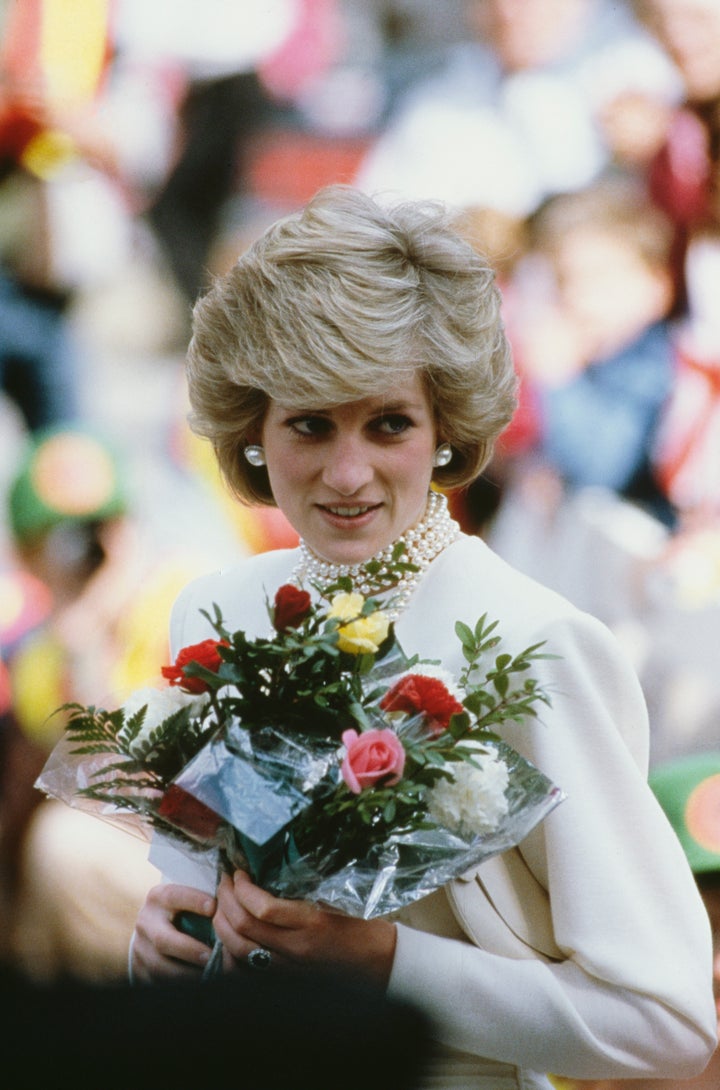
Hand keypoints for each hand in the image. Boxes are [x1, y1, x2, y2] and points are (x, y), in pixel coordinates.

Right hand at [131, 882, 216, 982]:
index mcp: (158, 897)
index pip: (174, 896)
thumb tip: (230, 906)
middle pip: (164, 940)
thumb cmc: (179, 909)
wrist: (149, 930)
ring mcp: (141, 948)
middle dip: (190, 950)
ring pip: (161, 968)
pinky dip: (183, 983)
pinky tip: (202, 982)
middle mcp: (147, 922)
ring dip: (188, 974)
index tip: (214, 907)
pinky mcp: (141, 970)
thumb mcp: (184, 899)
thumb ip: (202, 901)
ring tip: (212, 974)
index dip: (194, 901)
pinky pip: (160, 981)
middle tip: (211, 956)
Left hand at [213, 870, 396, 984]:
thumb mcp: (332, 899)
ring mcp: (286, 968)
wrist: (376, 964)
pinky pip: (243, 967)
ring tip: (222, 902)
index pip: (263, 908)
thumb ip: (298, 892)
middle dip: (225, 899)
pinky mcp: (282, 979)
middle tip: (225, 880)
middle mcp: (294, 949)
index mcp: (311, 923)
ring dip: (221, 922)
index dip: (242, 888)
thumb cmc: (358, 925)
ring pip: (237, 949)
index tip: (240, 872)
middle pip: (242, 927)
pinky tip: (228, 932)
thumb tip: (262, 871)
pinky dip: (228, 949)